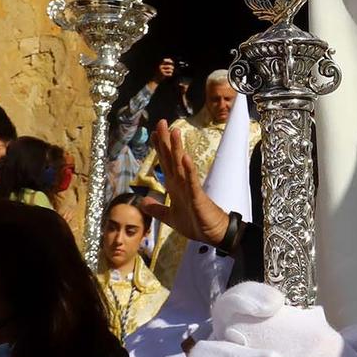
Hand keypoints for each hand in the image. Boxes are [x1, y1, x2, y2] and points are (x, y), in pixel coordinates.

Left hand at [138, 123, 229, 245]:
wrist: (213, 234)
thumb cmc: (195, 223)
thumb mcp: (170, 218)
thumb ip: (157, 209)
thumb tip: (143, 202)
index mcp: (175, 186)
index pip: (165, 163)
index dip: (159, 148)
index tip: (154, 133)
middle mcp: (182, 183)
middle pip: (172, 158)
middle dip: (166, 141)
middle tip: (161, 122)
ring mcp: (190, 188)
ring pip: (182, 165)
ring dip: (178, 148)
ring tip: (175, 131)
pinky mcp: (198, 197)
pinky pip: (192, 181)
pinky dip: (188, 169)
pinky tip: (185, 157)